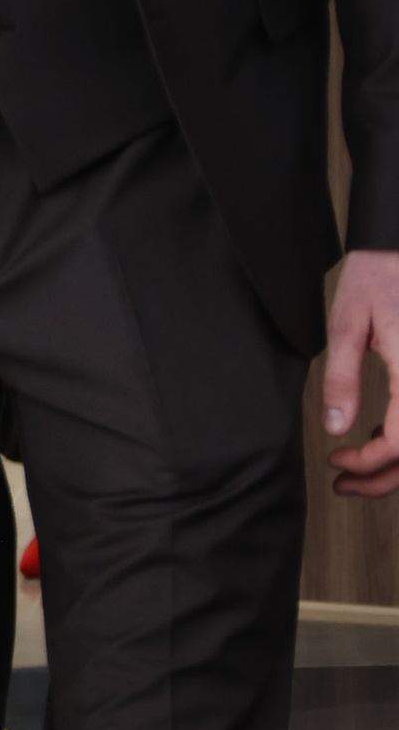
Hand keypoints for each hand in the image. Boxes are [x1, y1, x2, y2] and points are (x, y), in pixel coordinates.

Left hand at [321, 247, 398, 496]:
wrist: (398, 245)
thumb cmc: (378, 274)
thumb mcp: (347, 323)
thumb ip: (341, 377)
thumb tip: (336, 427)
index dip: (369, 463)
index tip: (336, 461)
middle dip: (383, 478)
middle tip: (344, 484)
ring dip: (397, 463)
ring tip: (355, 466)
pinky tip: (376, 431)